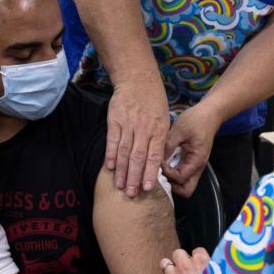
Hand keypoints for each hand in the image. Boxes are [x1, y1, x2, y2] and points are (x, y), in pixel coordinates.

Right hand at [105, 79, 170, 196]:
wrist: (138, 79)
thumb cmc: (154, 101)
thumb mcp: (164, 119)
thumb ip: (160, 140)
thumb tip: (157, 162)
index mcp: (159, 130)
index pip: (154, 156)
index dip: (150, 173)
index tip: (147, 188)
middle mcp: (143, 129)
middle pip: (138, 157)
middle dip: (134, 177)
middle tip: (130, 194)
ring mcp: (128, 124)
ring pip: (124, 152)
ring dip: (120, 170)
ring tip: (118, 185)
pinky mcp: (115, 120)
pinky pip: (112, 140)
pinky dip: (110, 154)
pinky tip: (109, 167)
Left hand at [153, 248, 211, 273]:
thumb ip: (215, 269)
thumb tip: (212, 265)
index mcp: (201, 261)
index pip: (198, 250)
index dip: (199, 257)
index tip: (200, 263)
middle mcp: (186, 266)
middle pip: (177, 253)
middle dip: (181, 259)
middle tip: (186, 268)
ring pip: (164, 263)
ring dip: (169, 267)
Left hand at [162, 102, 220, 197]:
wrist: (210, 113)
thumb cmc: (197, 120)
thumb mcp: (180, 129)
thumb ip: (168, 144)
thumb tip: (156, 158)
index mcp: (197, 160)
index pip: (180, 178)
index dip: (167, 173)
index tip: (158, 161)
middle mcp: (197, 167)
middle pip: (186, 189)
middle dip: (172, 186)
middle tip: (159, 174)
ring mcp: (195, 165)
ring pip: (184, 184)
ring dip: (172, 181)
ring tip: (160, 170)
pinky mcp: (191, 161)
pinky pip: (183, 175)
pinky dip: (173, 174)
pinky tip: (164, 165)